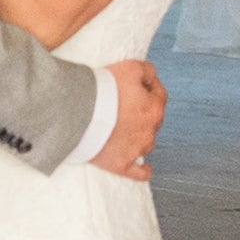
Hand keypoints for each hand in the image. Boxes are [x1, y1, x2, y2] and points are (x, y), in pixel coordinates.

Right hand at [92, 60, 164, 176]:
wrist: (80, 113)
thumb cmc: (104, 90)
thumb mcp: (130, 67)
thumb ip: (147, 71)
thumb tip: (152, 77)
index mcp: (154, 109)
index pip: (159, 95)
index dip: (149, 87)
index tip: (137, 84)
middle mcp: (149, 131)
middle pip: (153, 119)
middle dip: (143, 111)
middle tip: (125, 104)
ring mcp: (136, 150)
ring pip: (147, 143)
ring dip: (141, 136)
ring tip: (126, 129)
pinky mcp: (121, 164)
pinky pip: (139, 173)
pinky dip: (143, 171)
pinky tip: (147, 169)